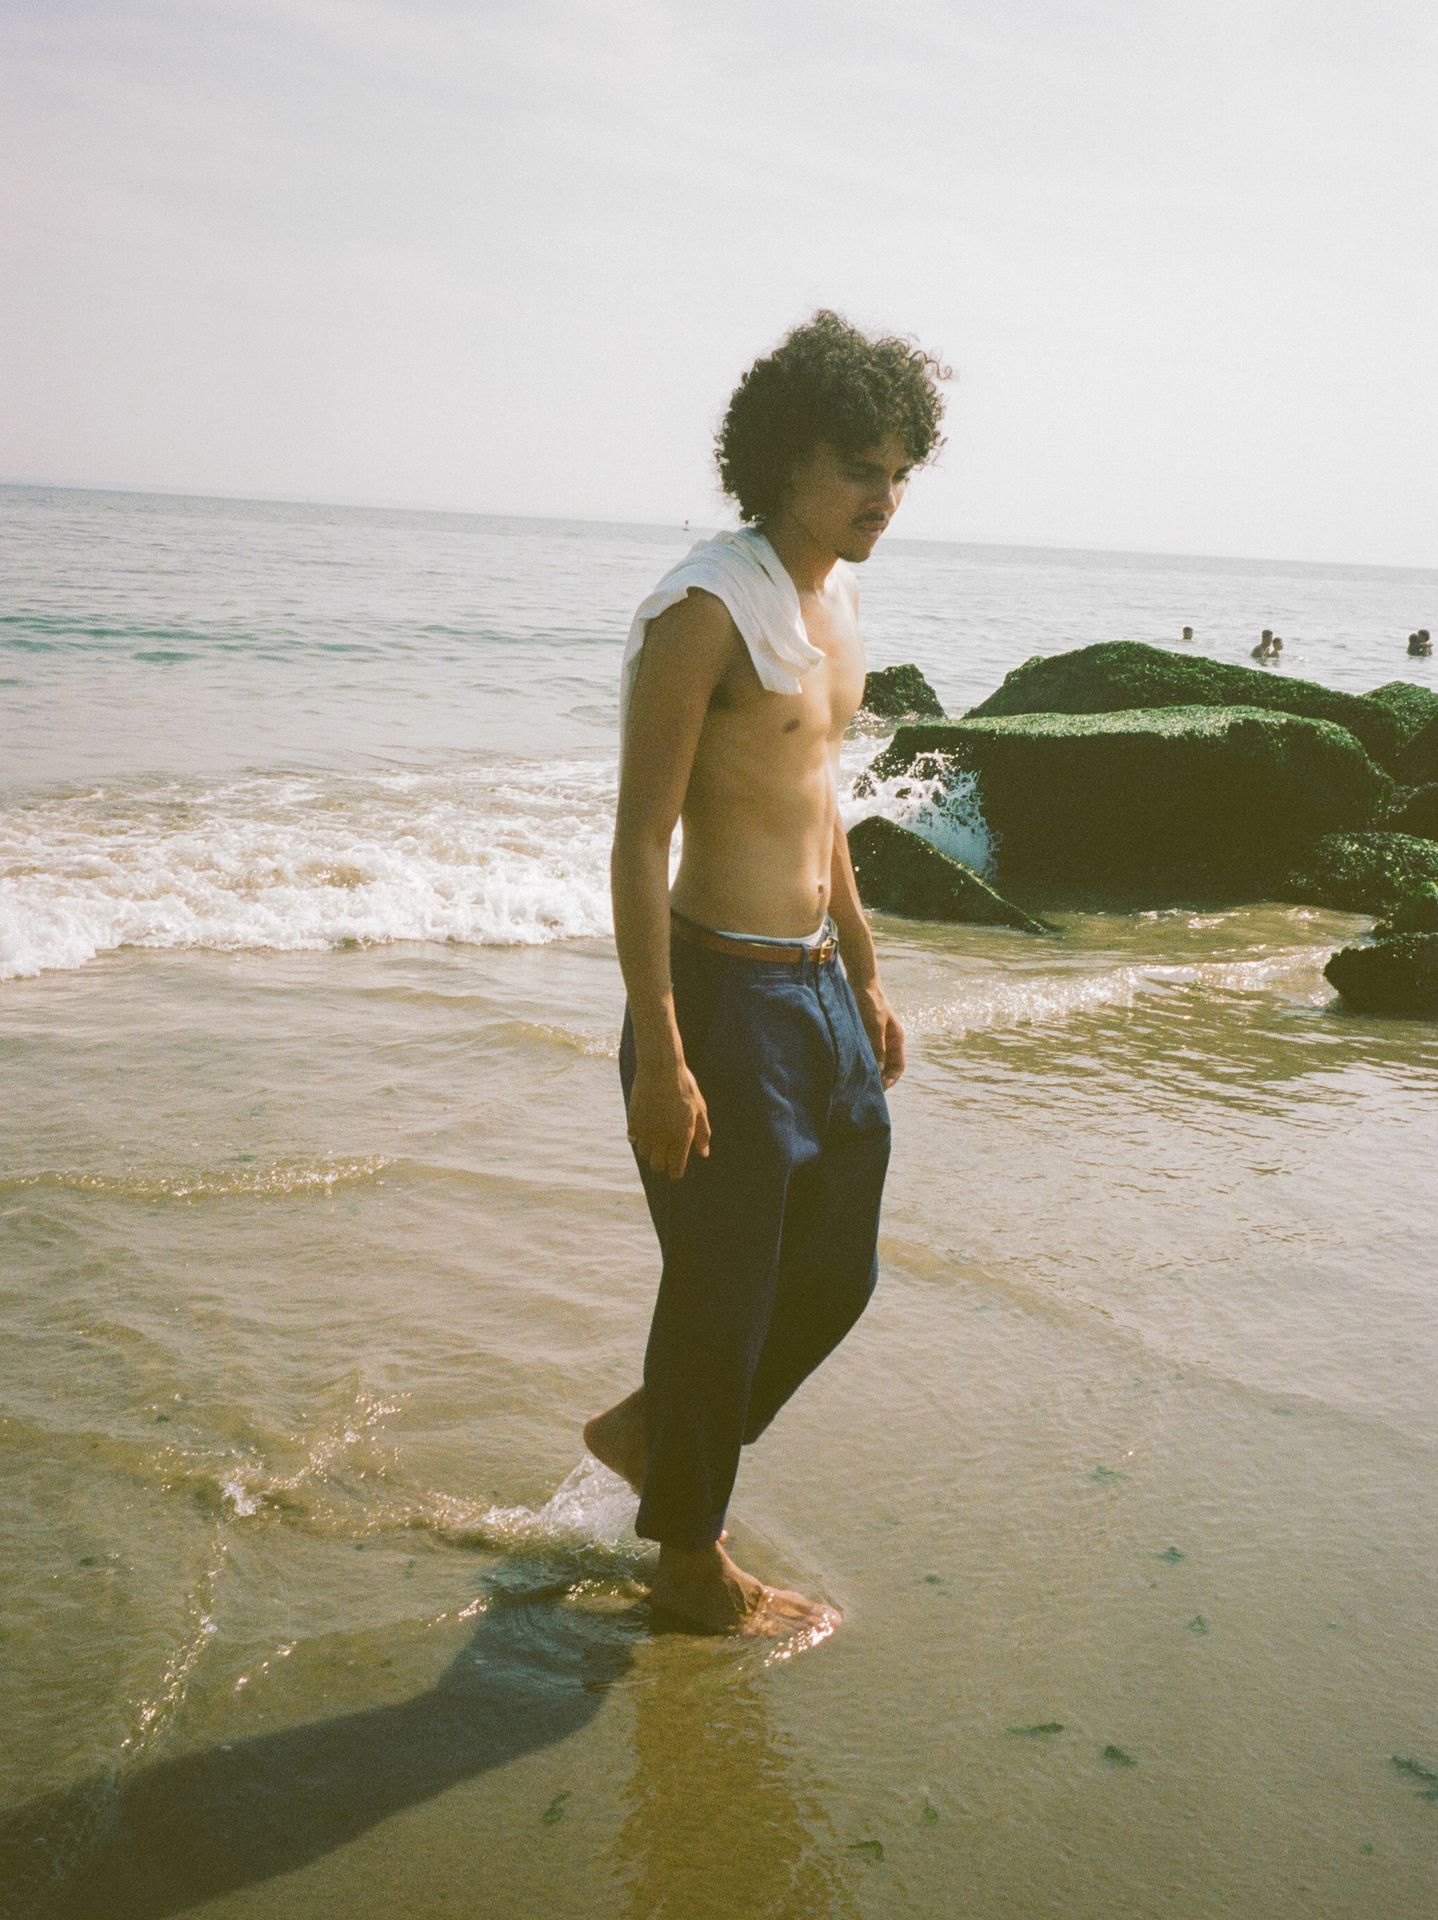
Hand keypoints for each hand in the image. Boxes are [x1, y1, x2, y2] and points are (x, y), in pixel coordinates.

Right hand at [626, 1058, 711, 1179]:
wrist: (660, 1068)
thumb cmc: (685, 1087)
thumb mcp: (700, 1109)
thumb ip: (702, 1134)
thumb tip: (704, 1154)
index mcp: (681, 1137)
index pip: (675, 1169)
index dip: (676, 1171)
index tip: (676, 1169)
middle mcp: (662, 1138)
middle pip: (657, 1165)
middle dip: (662, 1164)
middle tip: (666, 1155)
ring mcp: (645, 1130)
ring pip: (643, 1154)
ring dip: (649, 1151)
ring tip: (655, 1140)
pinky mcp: (633, 1121)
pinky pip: (632, 1138)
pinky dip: (637, 1138)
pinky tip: (644, 1129)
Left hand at [854, 981, 905, 1089]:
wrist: (861, 981)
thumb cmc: (870, 1001)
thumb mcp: (874, 1025)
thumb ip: (877, 1047)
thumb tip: (878, 1069)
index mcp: (896, 1038)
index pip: (898, 1066)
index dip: (891, 1079)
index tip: (880, 1089)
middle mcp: (887, 1039)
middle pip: (886, 1065)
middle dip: (878, 1077)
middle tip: (865, 1088)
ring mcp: (876, 1036)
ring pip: (874, 1059)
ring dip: (868, 1068)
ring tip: (856, 1079)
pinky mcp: (864, 1032)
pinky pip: (864, 1050)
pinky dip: (860, 1059)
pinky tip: (849, 1064)